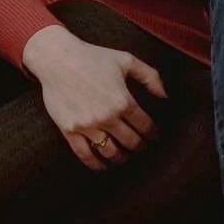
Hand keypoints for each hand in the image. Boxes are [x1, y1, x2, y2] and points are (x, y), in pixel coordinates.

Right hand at [24, 25, 165, 171]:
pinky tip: (103, 166)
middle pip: (131, 142)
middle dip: (139, 146)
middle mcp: (107, 117)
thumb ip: (150, 76)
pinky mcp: (70, 130)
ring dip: (121, 157)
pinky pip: (85, 154)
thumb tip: (165, 96)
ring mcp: (88, 126)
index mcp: (123, 101)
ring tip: (124, 156)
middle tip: (140, 146)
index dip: (152, 133)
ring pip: (110, 152)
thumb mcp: (126, 60)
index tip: (153, 135)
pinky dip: (96, 164)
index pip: (145, 126)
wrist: (57, 59)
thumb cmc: (93, 57)